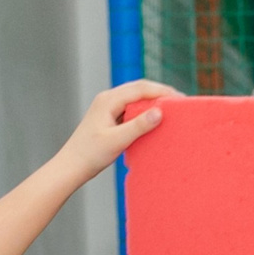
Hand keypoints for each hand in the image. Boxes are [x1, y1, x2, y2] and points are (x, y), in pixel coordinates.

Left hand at [58, 81, 177, 182]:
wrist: (72, 166)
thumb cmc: (91, 154)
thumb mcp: (117, 140)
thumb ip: (139, 125)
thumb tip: (159, 112)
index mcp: (109, 100)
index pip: (141, 88)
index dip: (162, 91)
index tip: (180, 99)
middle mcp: (108, 99)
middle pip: (139, 89)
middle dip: (160, 93)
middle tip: (180, 102)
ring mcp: (108, 107)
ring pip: (135, 97)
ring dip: (153, 101)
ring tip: (171, 109)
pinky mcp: (109, 117)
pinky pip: (131, 108)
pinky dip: (144, 110)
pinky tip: (154, 119)